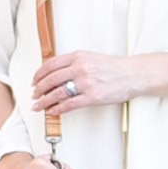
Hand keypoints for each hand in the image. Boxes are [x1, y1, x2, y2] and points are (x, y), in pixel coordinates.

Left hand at [32, 50, 167, 114]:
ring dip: (44, 101)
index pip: (50, 65)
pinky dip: (57, 109)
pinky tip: (52, 111)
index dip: (38, 74)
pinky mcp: (93, 97)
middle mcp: (81, 68)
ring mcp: (87, 83)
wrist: (133, 74)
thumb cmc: (114, 68)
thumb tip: (56, 74)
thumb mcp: (91, 58)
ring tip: (39, 106)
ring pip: (57, 93)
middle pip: (51, 79)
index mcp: (78, 56)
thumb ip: (74, 63)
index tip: (34, 81)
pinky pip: (69, 104)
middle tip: (34, 96)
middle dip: (38, 89)